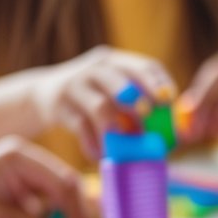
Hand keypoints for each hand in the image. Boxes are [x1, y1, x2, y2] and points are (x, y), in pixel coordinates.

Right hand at [32, 47, 175, 160]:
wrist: (42, 96)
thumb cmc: (91, 99)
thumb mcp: (112, 91)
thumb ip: (138, 105)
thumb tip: (175, 134)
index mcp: (114, 62)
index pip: (143, 65)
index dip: (158, 83)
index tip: (169, 101)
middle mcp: (95, 69)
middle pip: (120, 79)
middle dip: (137, 98)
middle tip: (147, 117)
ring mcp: (75, 86)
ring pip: (100, 107)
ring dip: (116, 131)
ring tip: (124, 149)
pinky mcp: (59, 107)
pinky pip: (81, 128)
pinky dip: (93, 145)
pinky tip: (100, 155)